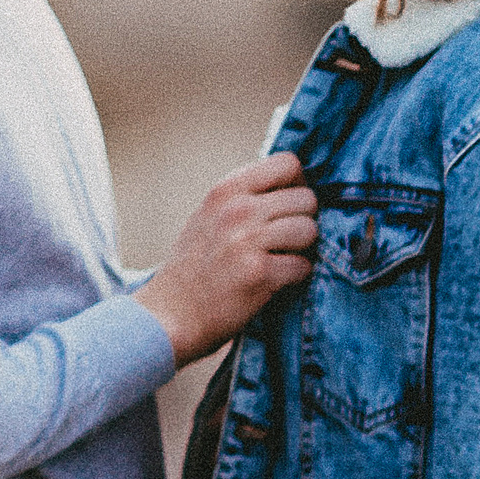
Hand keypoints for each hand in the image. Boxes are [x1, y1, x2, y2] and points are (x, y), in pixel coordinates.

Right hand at [138, 153, 317, 363]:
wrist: (170, 315)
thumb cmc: (193, 268)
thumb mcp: (209, 216)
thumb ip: (245, 198)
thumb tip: (293, 187)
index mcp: (226, 190)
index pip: (288, 163)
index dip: (298, 184)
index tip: (289, 206)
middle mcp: (237, 209)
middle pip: (306, 198)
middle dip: (303, 221)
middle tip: (287, 241)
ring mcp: (248, 240)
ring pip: (309, 230)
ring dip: (303, 250)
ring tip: (281, 260)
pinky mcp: (259, 273)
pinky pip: (303, 265)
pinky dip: (296, 276)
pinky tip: (276, 282)